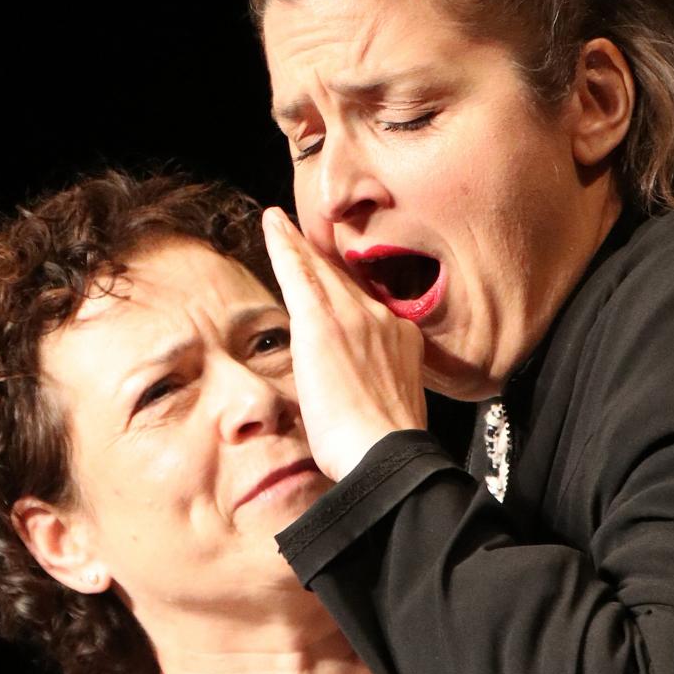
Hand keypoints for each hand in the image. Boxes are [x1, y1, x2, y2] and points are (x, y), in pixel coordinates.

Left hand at [262, 208, 426, 480]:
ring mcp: (354, 317)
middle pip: (345, 281)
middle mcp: (382, 319)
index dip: (347, 289)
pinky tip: (272, 224)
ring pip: (320, 270)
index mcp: (401, 340)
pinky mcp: (322, 323)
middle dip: (323, 257)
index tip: (334, 275)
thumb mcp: (390, 404)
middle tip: (303, 231)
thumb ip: (374, 383)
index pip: (367, 305)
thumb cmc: (382, 448)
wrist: (384, 452)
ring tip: (280, 221)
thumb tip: (353, 391)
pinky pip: (298, 273)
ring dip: (299, 243)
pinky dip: (285, 245)